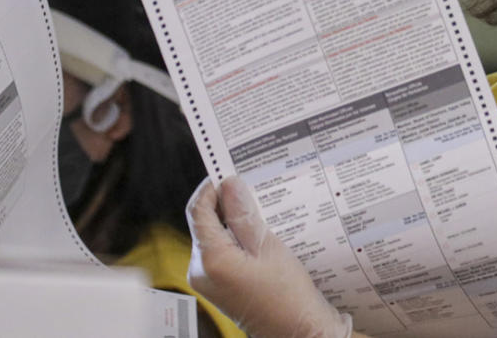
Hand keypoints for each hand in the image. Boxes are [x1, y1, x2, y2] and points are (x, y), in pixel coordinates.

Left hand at [186, 176, 351, 337]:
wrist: (298, 332)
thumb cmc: (288, 296)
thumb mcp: (269, 247)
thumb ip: (244, 215)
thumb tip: (230, 185)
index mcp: (211, 260)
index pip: (198, 211)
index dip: (211, 188)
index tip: (228, 174)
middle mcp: (200, 271)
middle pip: (203, 223)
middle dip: (223, 204)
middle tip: (248, 189)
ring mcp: (206, 280)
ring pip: (211, 236)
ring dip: (230, 221)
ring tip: (256, 211)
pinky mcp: (216, 285)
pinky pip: (218, 252)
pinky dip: (233, 238)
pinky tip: (254, 233)